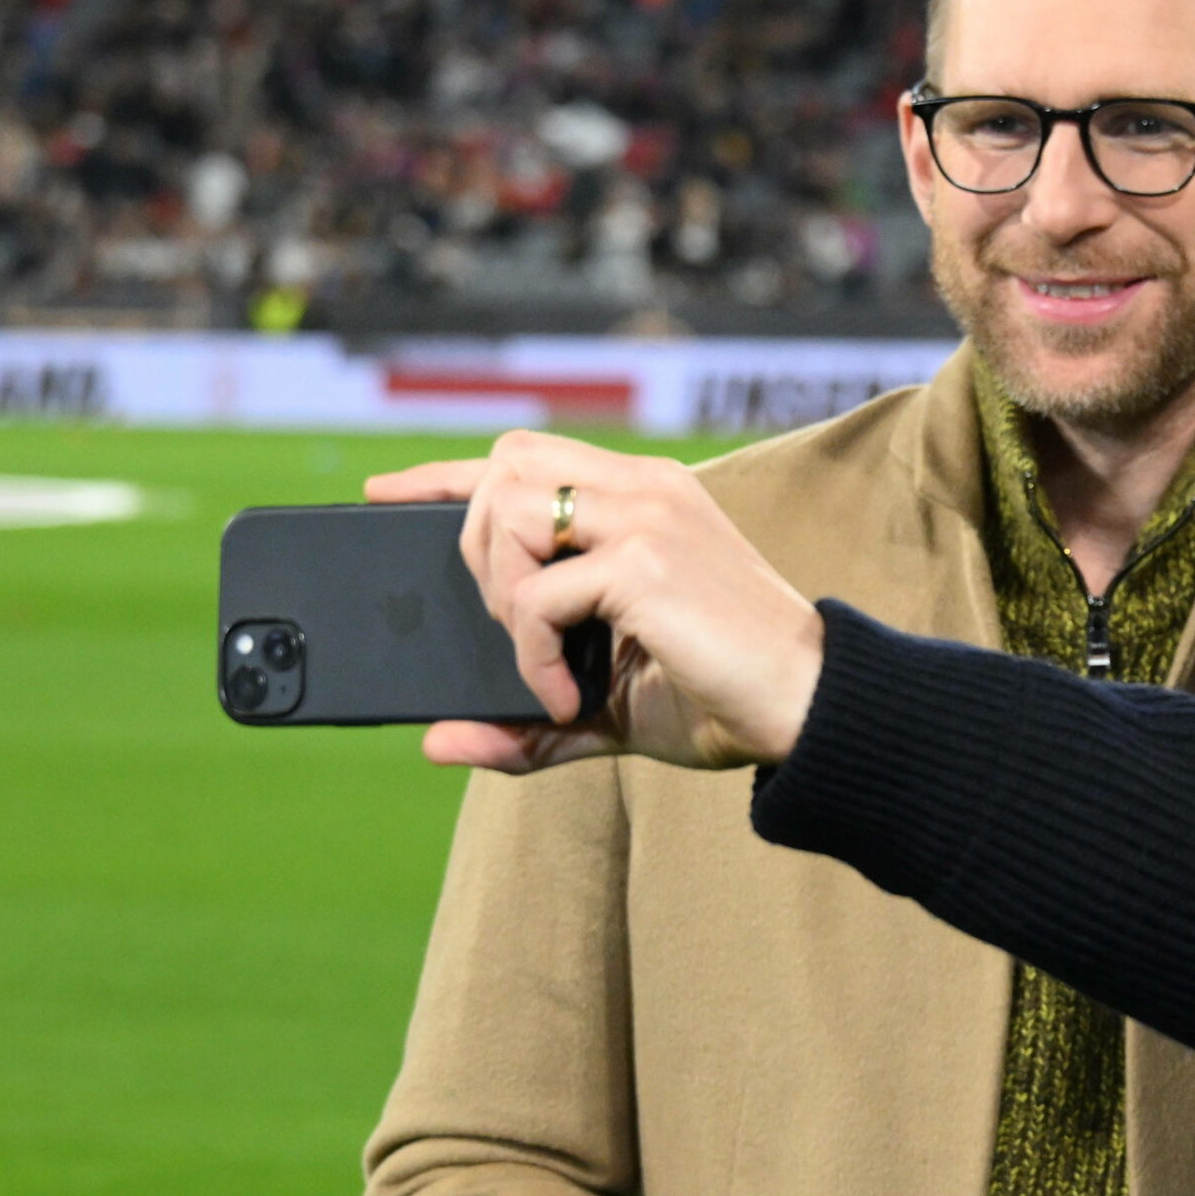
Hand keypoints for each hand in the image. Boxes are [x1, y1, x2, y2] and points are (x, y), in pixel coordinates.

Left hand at [365, 430, 825, 774]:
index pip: (524, 455)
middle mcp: (644, 490)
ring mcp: (646, 518)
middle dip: (472, 545)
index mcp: (645, 496)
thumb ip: (528, 718)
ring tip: (541, 656)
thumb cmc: (725, 696)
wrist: (808, 707)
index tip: (386, 492)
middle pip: (503, 464)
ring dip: (501, 593)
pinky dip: (532, 653)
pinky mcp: (645, 562)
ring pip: (508, 511)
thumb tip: (437, 740)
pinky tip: (567, 693)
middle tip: (512, 624)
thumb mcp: (610, 704)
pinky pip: (537, 595)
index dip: (444, 472)